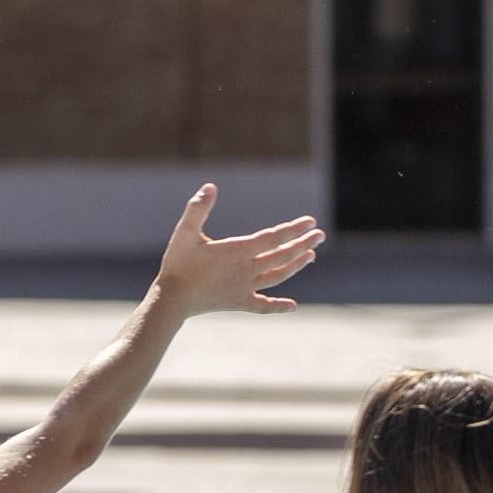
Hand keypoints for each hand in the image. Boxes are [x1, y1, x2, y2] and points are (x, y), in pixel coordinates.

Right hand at [151, 183, 324, 320]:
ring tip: (311, 256)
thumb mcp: (185, 232)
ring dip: (296, 266)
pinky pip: (263, 306)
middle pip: (282, 255)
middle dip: (303, 244)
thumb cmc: (178, 263)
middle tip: (320, 235)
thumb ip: (198, 209)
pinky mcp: (239, 302)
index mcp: (238, 251)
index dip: (293, 229)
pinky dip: (278, 306)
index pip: (274, 237)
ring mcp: (245, 288)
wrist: (172, 299)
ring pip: (278, 276)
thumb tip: (210, 187)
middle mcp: (247, 269)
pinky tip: (293, 306)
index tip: (311, 222)